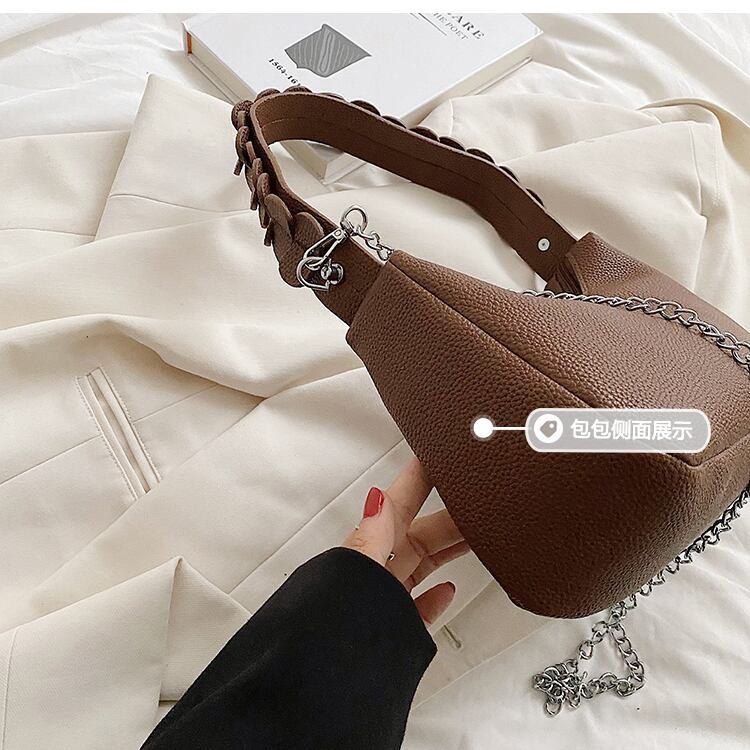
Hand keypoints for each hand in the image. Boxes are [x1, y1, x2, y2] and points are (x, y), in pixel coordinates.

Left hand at [343, 457, 469, 623]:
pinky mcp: (392, 630)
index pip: (396, 506)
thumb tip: (378, 501)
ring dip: (448, 551)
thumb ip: (371, 541)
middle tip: (475, 501)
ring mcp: (383, 600)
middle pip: (417, 535)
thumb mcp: (356, 576)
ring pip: (422, 566)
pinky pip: (418, 606)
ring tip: (475, 536)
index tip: (434, 456)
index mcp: (365, 552)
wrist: (319, 685)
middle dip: (446, 515)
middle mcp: (374, 572)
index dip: (415, 479)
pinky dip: (435, 596)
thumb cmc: (329, 628)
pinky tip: (447, 590)